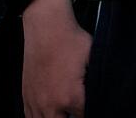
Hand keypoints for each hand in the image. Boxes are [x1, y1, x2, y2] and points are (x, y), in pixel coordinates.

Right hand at [23, 0, 89, 117]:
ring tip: (66, 112)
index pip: (86, 117)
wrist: (45, 27)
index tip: (98, 107)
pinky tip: (51, 114)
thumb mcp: (94, 58)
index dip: (95, 112)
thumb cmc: (71, 40)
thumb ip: (100, 79)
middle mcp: (51, 105)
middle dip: (76, 117)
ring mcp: (36, 102)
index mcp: (71, 97)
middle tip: (80, 109)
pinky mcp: (26, 97)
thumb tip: (108, 90)